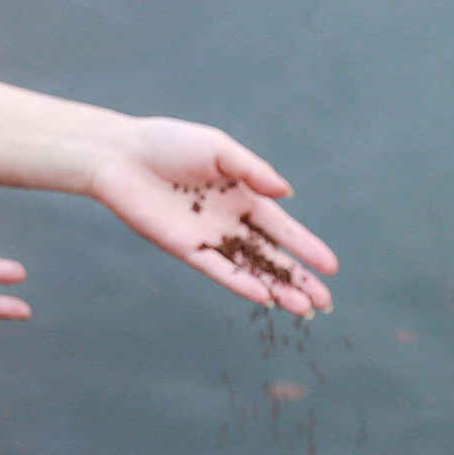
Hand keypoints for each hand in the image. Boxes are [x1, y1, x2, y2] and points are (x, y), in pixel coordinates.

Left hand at [77, 117, 337, 314]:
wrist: (121, 155)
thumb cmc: (168, 143)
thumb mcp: (218, 148)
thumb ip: (253, 171)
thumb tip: (286, 194)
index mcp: (243, 195)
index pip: (282, 228)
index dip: (307, 248)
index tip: (331, 268)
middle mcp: (230, 221)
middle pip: (272, 256)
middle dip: (299, 279)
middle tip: (325, 303)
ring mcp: (209, 238)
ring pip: (250, 269)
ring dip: (277, 289)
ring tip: (304, 311)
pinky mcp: (185, 249)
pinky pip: (219, 270)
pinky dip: (242, 284)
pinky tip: (264, 298)